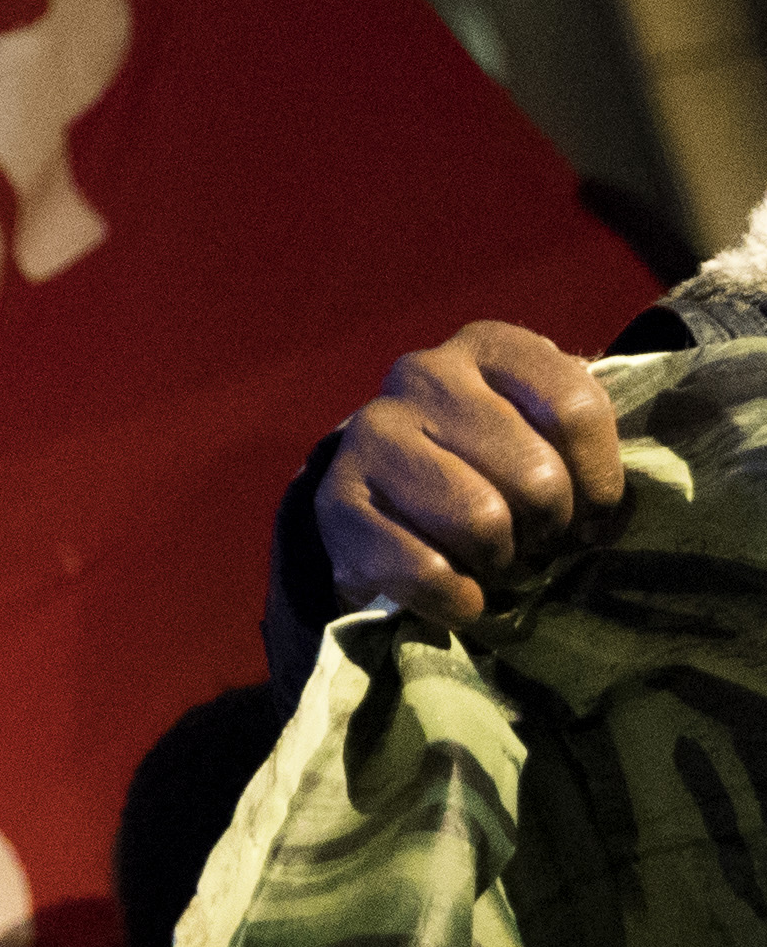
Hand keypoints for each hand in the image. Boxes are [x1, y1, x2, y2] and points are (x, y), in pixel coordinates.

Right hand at [315, 320, 622, 620]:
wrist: (395, 500)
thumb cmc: (502, 471)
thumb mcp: (555, 438)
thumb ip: (589, 447)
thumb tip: (611, 514)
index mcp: (488, 348)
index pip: (575, 407)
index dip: (601, 483)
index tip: (592, 513)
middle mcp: (423, 373)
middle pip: (536, 475)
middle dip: (548, 529)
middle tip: (533, 539)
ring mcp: (372, 431)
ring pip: (479, 520)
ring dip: (500, 562)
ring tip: (492, 558)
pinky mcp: (335, 497)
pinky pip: (423, 569)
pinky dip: (455, 598)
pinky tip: (455, 588)